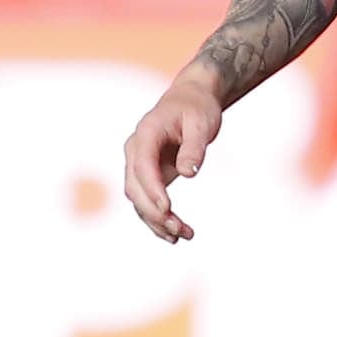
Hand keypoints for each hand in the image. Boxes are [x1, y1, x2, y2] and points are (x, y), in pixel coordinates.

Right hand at [121, 72, 222, 243]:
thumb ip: (194, 147)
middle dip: (154, 211)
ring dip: (156, 221)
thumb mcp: (201, 123)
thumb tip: (188, 173)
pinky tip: (175, 234)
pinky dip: (158, 218)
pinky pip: (146, 201)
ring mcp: (138, 163)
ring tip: (182, 236)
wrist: (191, 100)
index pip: (142, 164)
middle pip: (134, 187)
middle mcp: (136, 149)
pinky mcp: (147, 175)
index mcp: (146, 133)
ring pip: (138, 199)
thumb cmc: (197, 108)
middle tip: (179, 230)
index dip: (152, 189)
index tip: (168, 209)